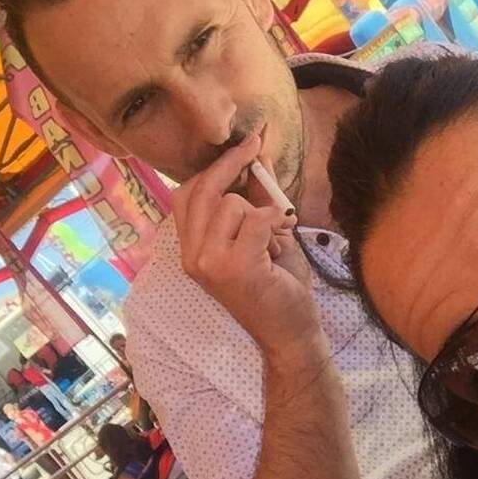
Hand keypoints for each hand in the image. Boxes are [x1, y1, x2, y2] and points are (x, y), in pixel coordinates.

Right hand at [173, 138, 322, 362]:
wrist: (290, 332)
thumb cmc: (279, 286)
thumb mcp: (266, 235)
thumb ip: (258, 196)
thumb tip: (259, 152)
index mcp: (193, 249)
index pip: (187, 195)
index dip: (214, 167)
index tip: (244, 146)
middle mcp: (193, 256)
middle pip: (202, 190)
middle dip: (232, 163)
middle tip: (257, 146)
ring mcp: (210, 263)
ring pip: (232, 203)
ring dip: (261, 215)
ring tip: (271, 245)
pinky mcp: (235, 267)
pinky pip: (258, 218)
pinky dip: (276, 224)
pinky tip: (280, 249)